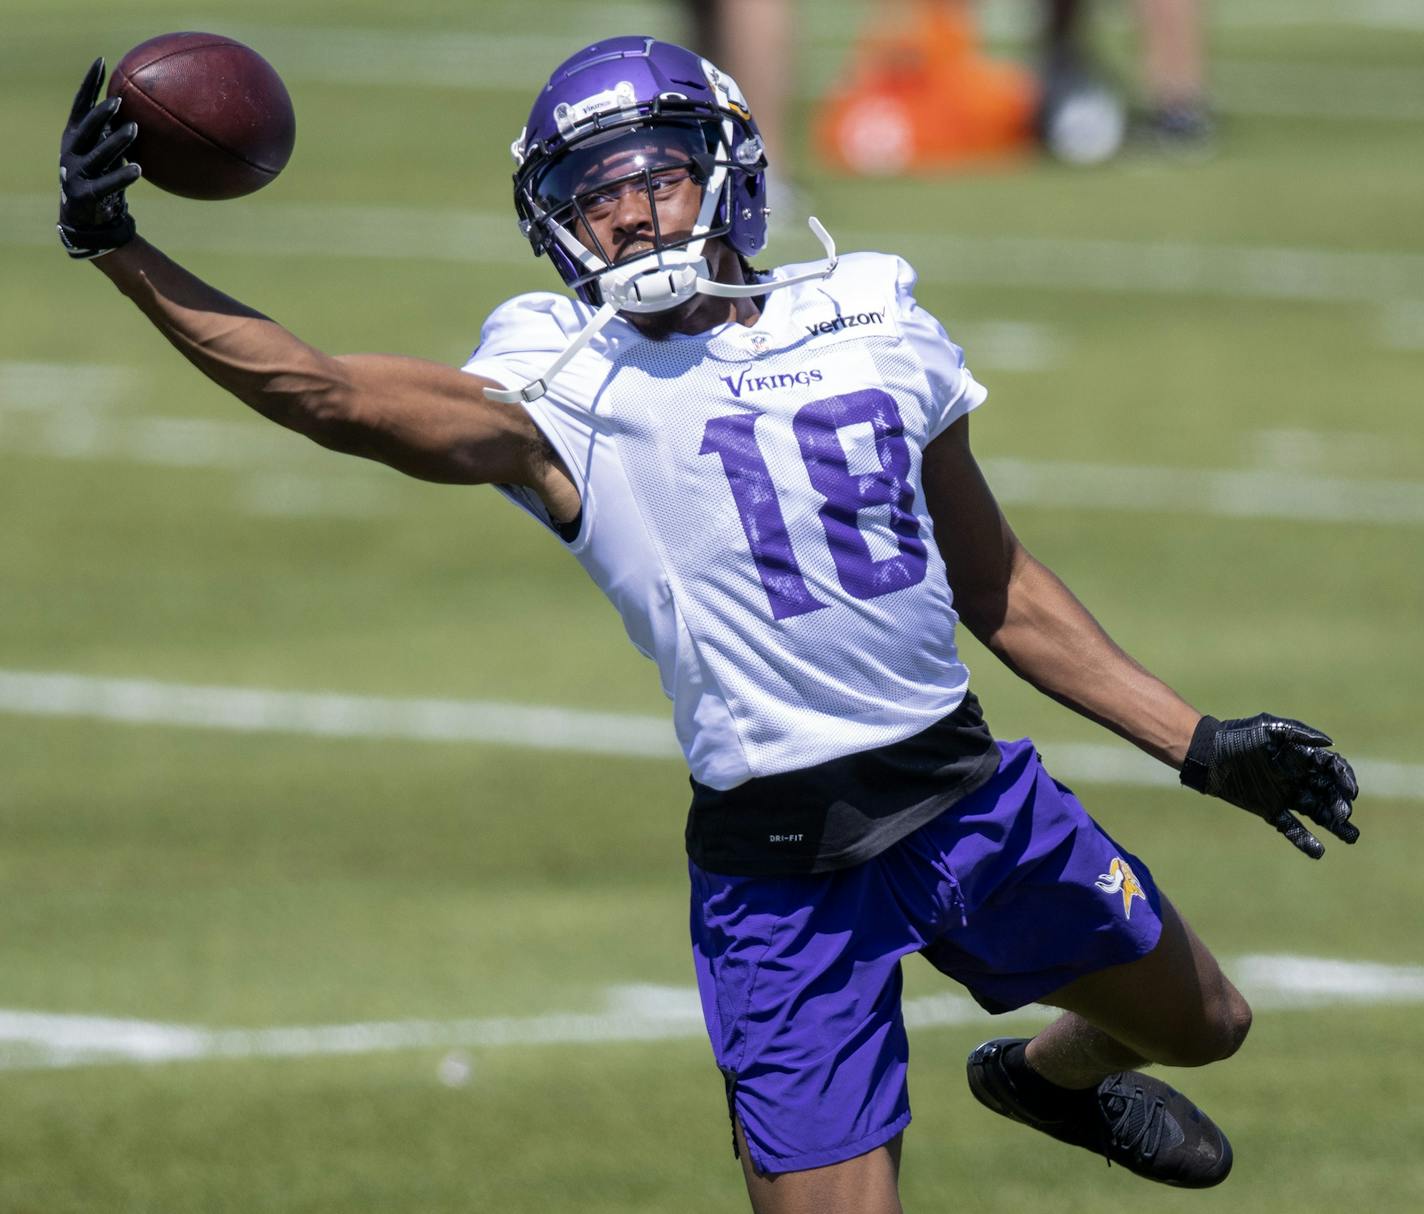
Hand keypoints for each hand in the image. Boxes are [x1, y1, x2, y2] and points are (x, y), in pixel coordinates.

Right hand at [58, 57, 140, 258]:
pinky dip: (122, 176)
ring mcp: (75, 172)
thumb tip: (153, 112)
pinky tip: (139, 169)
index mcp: (74, 136)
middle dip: (100, 114)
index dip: (89, 83)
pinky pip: (107, 184)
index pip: (80, 104)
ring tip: (135, 129)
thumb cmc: (101, 178)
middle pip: (85, 127)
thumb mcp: (106, 152)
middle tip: (119, 101)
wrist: (85, 218)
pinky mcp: (84, 193)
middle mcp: (71, 151)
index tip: (101, 61)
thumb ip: (119, 133)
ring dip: (116, 142)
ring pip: (97, 154)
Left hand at [1180, 713, 1359, 858]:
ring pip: (1317, 811)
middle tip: (1344, 813)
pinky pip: (1291, 827)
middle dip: (1341, 803)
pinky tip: (1319, 851)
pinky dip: (1304, 840)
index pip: (1332, 769)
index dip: (1345, 779)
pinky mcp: (1269, 809)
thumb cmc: (1238, 736)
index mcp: (1301, 756)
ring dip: (1334, 824)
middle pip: (1329, 792)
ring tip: (1352, 837)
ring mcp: (1285, 794)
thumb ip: (1299, 733)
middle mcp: (1297, 777)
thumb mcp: (1268, 728)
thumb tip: (1330, 743)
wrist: (1208, 754)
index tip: (1350, 791)